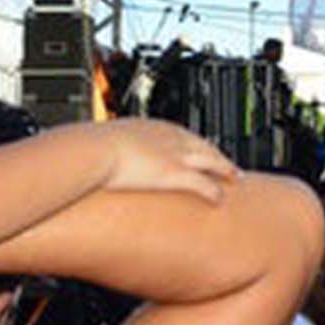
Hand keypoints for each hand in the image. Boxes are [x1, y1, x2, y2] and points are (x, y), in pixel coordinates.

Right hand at [101, 119, 239, 200]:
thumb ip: (107, 150)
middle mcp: (167, 137)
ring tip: (236, 177)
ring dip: (225, 169)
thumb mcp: (101, 144)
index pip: (182, 133)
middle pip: (202, 144)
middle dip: (218, 154)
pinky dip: (213, 190)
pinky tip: (219, 198)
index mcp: (151, 126)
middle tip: (230, 163)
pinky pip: (201, 183)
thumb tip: (96, 156)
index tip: (202, 149)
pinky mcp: (173, 174)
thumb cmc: (88, 148)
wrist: (89, 150)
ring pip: (209, 160)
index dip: (196, 143)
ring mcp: (173, 154)